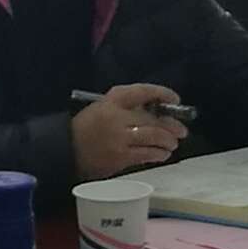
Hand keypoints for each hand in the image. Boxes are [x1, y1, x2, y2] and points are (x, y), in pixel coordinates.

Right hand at [73, 84, 187, 177]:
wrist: (66, 149)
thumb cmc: (88, 127)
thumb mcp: (104, 108)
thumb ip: (127, 106)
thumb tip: (159, 111)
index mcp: (112, 101)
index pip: (142, 91)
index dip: (162, 93)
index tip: (175, 99)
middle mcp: (117, 117)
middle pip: (153, 118)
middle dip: (171, 125)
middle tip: (182, 131)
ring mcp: (119, 138)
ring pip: (154, 137)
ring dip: (168, 141)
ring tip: (172, 144)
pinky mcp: (120, 157)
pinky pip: (146, 154)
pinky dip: (158, 154)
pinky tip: (163, 154)